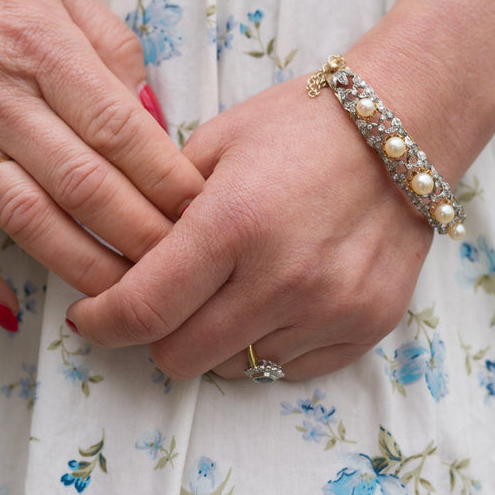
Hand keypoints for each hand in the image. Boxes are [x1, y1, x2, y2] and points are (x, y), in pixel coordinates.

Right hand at [0, 0, 204, 320]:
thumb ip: (113, 46)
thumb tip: (155, 114)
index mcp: (44, 48)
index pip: (122, 131)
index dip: (169, 180)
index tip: (205, 211)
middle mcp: (0, 98)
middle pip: (85, 185)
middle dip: (142, 236)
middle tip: (184, 270)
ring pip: (24, 218)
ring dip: (79, 265)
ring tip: (124, 299)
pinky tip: (8, 308)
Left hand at [66, 74, 433, 379]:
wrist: (405, 126)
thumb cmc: (301, 125)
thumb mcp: (216, 143)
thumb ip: (160, 205)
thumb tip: (114, 263)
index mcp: (233, 223)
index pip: (142, 310)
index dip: (101, 323)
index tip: (89, 316)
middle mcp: (282, 277)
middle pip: (179, 356)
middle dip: (157, 332)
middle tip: (165, 298)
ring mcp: (330, 308)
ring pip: (234, 368)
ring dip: (216, 339)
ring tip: (232, 289)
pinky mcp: (367, 326)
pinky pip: (289, 369)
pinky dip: (269, 344)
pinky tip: (276, 298)